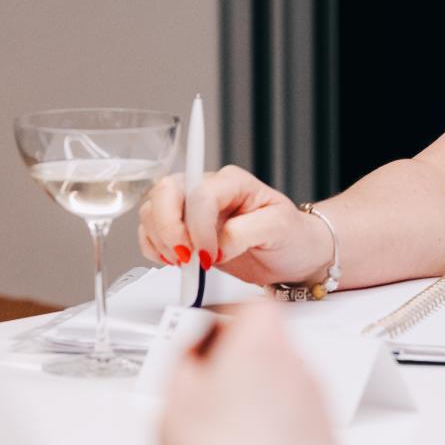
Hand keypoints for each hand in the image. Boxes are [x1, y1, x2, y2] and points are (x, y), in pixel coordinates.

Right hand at [137, 165, 330, 286]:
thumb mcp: (279, 229)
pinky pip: (150, 230)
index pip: (200, 194)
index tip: (209, 254)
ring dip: (160, 240)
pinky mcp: (183, 228)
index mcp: (234, 181)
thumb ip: (245, 232)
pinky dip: (154, 248)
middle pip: (166, 191)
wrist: (294, 253)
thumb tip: (216, 244)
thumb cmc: (292, 236)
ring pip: (153, 210)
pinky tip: (175, 261)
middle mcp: (209, 188)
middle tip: (186, 257)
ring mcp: (192, 207)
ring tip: (186, 262)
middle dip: (168, 228)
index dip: (198, 226)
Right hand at [160, 302, 341, 444]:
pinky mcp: (325, 436)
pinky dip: (268, 426)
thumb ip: (181, 363)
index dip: (221, 316)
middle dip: (231, 363)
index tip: (199, 333)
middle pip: (266, 344)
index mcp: (264, 343)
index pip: (251, 304)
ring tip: (216, 433)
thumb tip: (189, 351)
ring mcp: (318, 402)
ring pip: (278, 383)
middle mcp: (301, 366)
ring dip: (249, 396)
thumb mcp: (175, 406)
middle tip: (200, 390)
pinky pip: (291, 417)